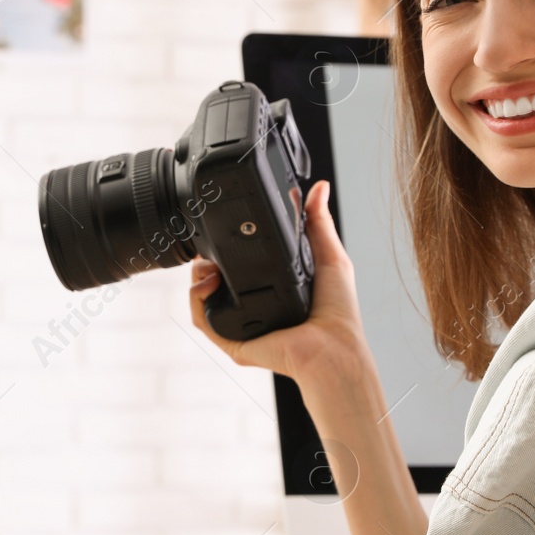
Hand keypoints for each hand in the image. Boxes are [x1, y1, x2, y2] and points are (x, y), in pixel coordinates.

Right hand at [190, 180, 369, 382]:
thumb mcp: (329, 256)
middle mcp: (252, 305)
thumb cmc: (338, 312)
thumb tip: (319, 187)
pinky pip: (201, 319)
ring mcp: (239, 323)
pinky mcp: (231, 340)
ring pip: (202, 295)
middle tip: (211, 247)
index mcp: (271, 287)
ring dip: (197, 275)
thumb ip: (318, 222)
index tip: (221, 229)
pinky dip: (196, 299)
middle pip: (213, 277)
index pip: (239, 263)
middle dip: (206, 258)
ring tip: (210, 265)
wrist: (332, 347)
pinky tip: (208, 283)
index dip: (226, 246)